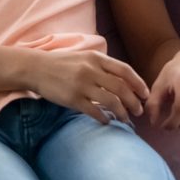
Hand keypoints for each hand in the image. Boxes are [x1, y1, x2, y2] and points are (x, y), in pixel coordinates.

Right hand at [32, 49, 148, 124]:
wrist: (34, 68)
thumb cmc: (60, 63)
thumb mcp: (82, 57)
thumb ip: (101, 66)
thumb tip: (124, 80)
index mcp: (95, 58)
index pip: (125, 70)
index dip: (139, 84)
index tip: (145, 95)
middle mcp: (90, 70)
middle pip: (121, 88)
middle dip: (134, 102)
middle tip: (138, 111)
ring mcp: (81, 85)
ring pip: (111, 102)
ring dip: (123, 113)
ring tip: (126, 119)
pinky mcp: (72, 99)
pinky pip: (95, 112)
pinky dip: (105, 118)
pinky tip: (106, 121)